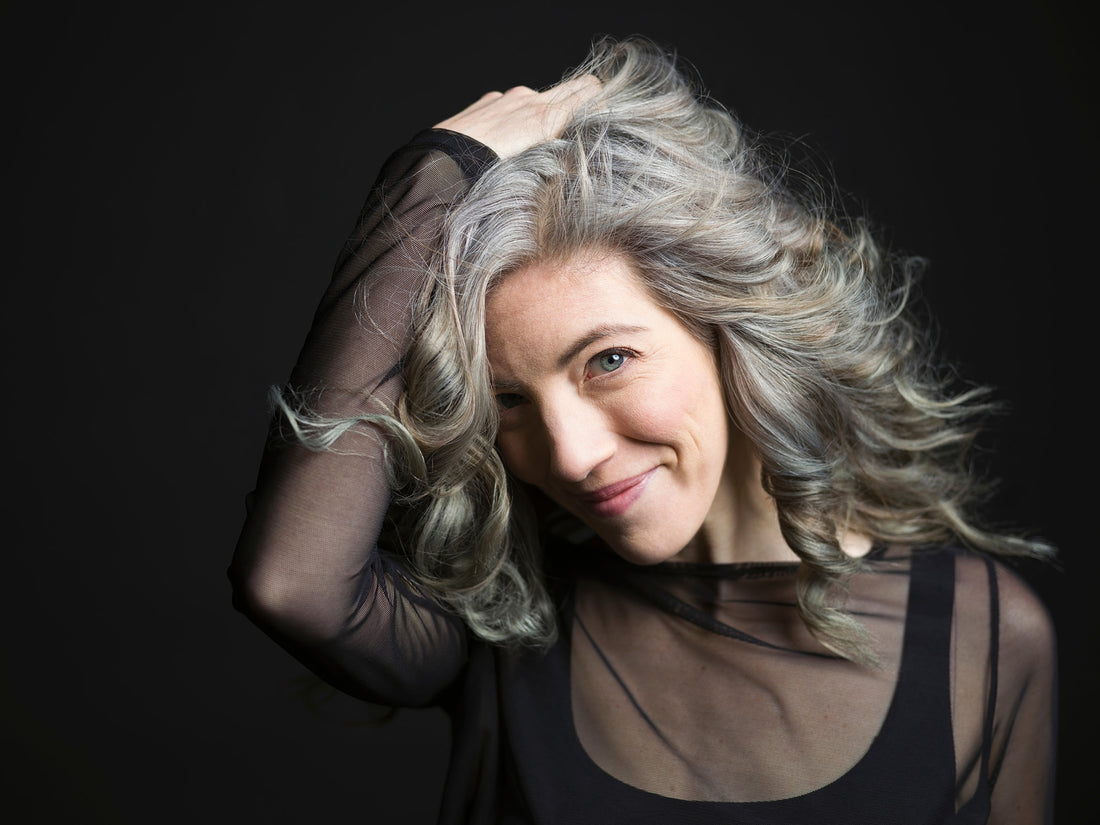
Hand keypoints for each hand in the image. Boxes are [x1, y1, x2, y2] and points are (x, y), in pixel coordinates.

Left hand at [433, 75, 601, 158]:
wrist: (443, 164)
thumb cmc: (487, 174)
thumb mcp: (535, 169)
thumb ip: (563, 153)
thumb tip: (579, 154)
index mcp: (545, 117)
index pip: (591, 91)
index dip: (602, 104)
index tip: (602, 122)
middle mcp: (530, 100)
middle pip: (574, 86)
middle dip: (584, 102)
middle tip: (585, 125)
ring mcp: (509, 97)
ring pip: (544, 98)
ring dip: (550, 112)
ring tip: (541, 141)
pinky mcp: (490, 100)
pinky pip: (516, 102)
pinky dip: (522, 115)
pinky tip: (510, 139)